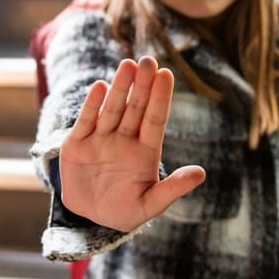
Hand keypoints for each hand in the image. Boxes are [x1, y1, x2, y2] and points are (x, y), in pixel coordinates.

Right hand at [59, 56, 205, 231]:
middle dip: (142, 85)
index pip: (155, 119)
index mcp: (145, 152)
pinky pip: (86, 120)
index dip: (160, 98)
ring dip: (119, 87)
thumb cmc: (124, 211)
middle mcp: (124, 140)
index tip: (166, 75)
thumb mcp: (150, 205)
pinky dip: (92, 105)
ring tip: (127, 65)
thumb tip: (201, 173)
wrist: (88, 218)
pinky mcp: (77, 143)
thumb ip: (173, 189)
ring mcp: (100, 139)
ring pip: (112, 108)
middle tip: (148, 60)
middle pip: (135, 108)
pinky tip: (100, 87)